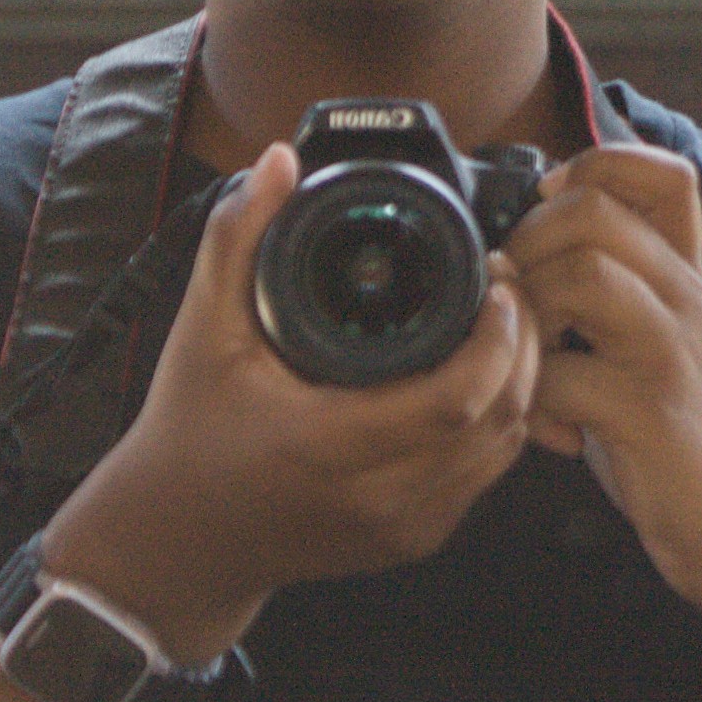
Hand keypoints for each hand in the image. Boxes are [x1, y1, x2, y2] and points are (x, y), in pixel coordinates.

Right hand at [47, 144, 542, 655]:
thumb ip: (238, 238)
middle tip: (507, 286)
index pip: (456, 400)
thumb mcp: (202, 327)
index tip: (495, 277)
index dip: (497, 335)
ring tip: (504, 322)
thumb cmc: (188, 432)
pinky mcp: (412, 540)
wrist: (179, 540)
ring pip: (502, 452)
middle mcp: (374, 497)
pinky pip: (483, 477)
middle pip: (498, 422)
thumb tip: (277, 161)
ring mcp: (400, 528)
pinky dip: (498, 422)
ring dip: (519, 383)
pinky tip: (484, 376)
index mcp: (326, 444)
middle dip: (522, 346)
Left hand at [500, 145, 701, 609]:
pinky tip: (552, 432)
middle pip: (590, 210)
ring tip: (531, 366)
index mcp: (685, 274)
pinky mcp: (649, 411)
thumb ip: (613, 289)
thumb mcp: (658, 341)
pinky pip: (558, 375)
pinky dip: (532, 404)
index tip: (552, 212)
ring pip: (575, 276)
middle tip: (522, 305)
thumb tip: (516, 250)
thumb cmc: (680, 431)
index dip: (594, 166)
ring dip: (525, 319)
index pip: (662, 172)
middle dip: (528, 247)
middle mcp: (684, 298)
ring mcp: (669, 351)